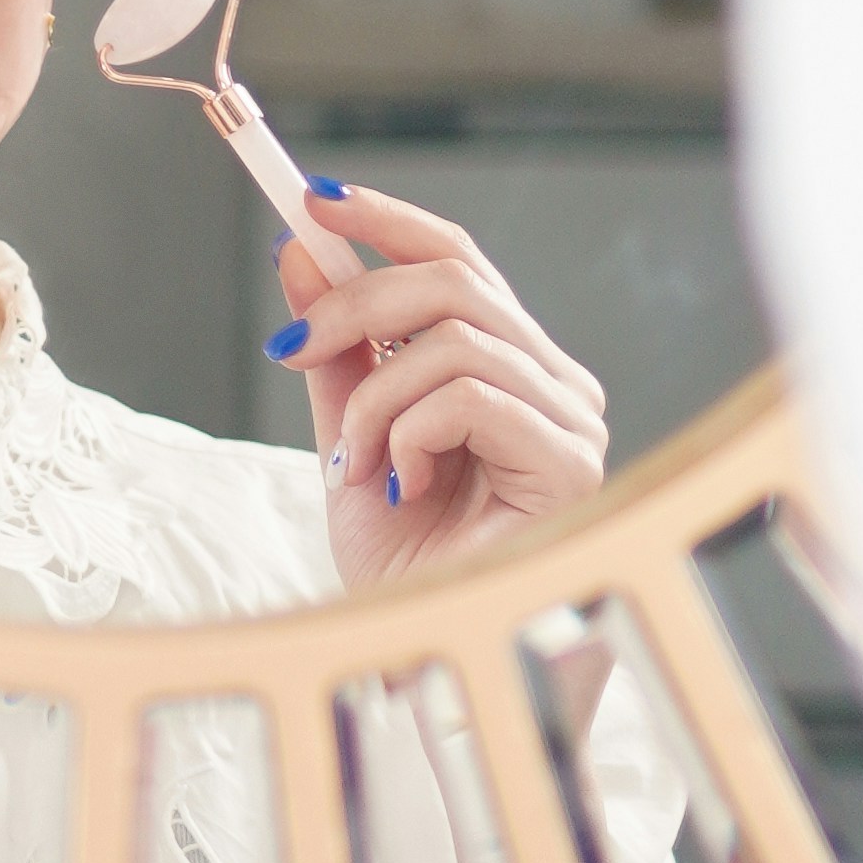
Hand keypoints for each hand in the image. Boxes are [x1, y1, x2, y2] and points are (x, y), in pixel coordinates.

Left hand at [269, 183, 608, 589]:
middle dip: (354, 303)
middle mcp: (557, 386)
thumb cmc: (404, 566)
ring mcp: (572, 423)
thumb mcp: (352, 436)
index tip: (314, 200)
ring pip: (453, 341)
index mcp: (513, 370)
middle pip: (456, 281)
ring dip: (374, 399)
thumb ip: (337, 351)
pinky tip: (404, 486)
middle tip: (290, 348)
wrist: (421, 661)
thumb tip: (301, 250)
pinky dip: (409, 434)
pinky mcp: (570, 463)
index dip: (389, 220)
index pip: (461, 260)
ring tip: (357, 463)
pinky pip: (470, 398)